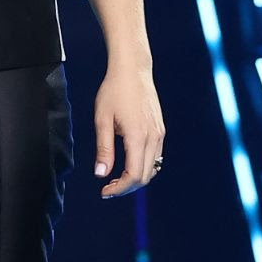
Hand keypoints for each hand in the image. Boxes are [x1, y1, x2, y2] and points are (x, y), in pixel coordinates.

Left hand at [93, 62, 164, 198]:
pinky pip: (155, 156)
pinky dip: (143, 166)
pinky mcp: (160, 130)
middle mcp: (153, 138)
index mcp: (138, 136)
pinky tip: (127, 163)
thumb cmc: (113, 91)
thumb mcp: (102, 119)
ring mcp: (159, 134)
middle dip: (127, 187)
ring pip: (153, 168)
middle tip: (108, 188)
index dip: (120, 188)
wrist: (133, 70)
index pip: (134, 175)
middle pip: (146, 176)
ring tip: (115, 178)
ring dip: (136, 178)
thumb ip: (103, 149)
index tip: (105, 192)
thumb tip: (100, 174)